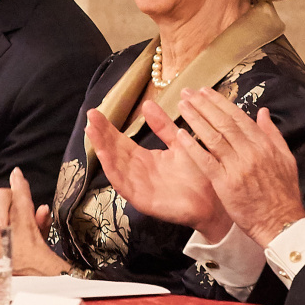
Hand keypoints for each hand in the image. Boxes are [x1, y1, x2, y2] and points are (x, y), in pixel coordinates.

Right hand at [86, 103, 233, 240]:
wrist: (214, 201)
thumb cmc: (198, 174)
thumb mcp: (178, 143)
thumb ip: (163, 126)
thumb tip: (147, 104)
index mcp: (145, 160)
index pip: (121, 142)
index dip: (108, 128)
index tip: (96, 112)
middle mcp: (137, 172)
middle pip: (114, 151)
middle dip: (101, 134)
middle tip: (90, 116)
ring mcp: (138, 186)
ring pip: (115, 166)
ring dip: (102, 149)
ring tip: (92, 131)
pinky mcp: (142, 200)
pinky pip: (124, 184)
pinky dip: (113, 169)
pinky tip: (105, 155)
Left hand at [176, 88, 304, 247]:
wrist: (281, 222)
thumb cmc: (283, 193)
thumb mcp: (285, 158)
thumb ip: (272, 133)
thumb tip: (263, 112)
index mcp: (264, 144)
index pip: (238, 117)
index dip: (220, 102)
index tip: (206, 91)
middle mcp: (250, 151)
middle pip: (223, 122)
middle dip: (204, 105)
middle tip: (188, 92)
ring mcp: (237, 167)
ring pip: (213, 137)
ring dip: (196, 119)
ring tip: (182, 105)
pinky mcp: (226, 184)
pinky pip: (206, 161)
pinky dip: (193, 147)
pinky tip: (181, 135)